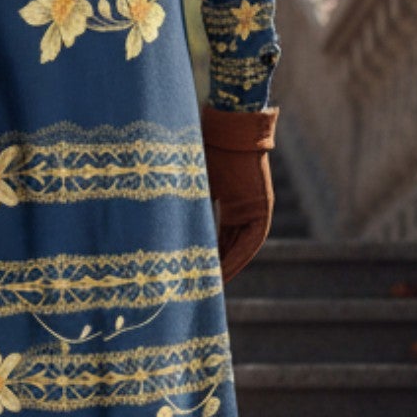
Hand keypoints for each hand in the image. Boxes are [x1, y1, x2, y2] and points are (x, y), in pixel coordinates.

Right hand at [199, 104, 277, 282]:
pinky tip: (223, 271)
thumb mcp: (193, 181)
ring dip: (227, 267)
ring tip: (210, 287)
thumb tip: (154, 219)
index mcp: (231, 201)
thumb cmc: (207, 147)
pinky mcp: (262, 208)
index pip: (218, 236)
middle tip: (200, 288)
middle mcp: (245, 208)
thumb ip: (185, 203)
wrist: (228, 127)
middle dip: (216, 267)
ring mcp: (256, 209)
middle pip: (230, 245)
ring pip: (241, 247)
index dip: (207, 255)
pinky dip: (236, 257)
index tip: (193, 272)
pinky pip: (249, 241)